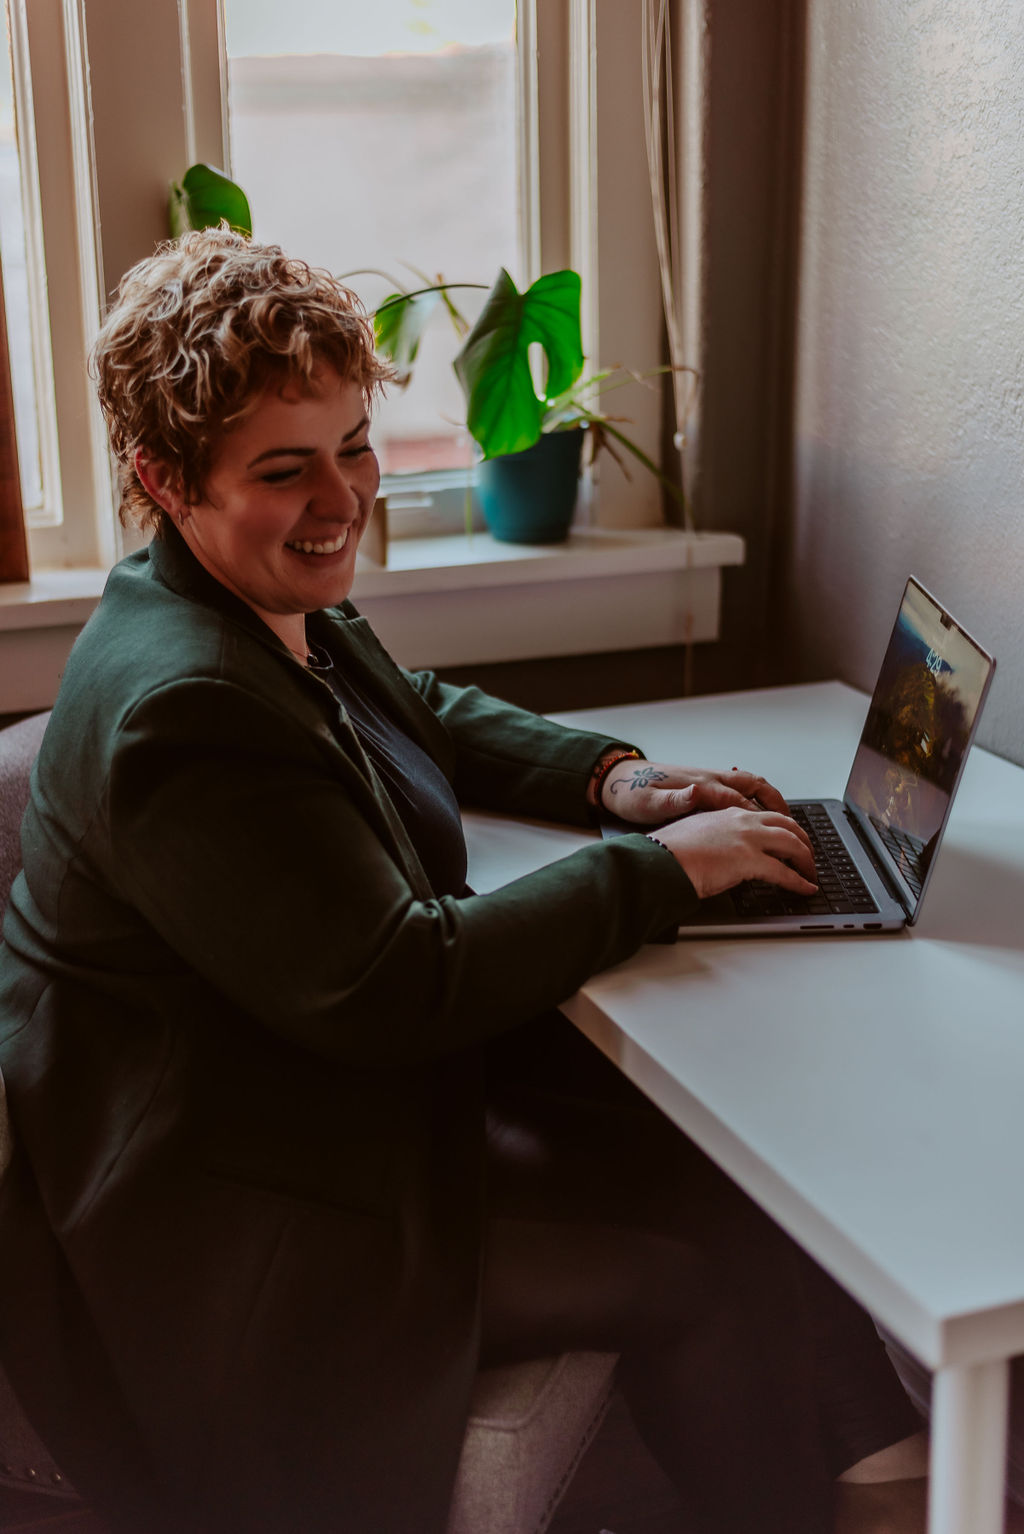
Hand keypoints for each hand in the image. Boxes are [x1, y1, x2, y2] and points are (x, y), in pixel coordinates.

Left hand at [598, 759, 789, 823]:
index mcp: (700, 787)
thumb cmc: (632, 794)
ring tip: (787, 819)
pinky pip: (739, 785)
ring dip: (771, 798)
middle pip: (755, 788)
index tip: (783, 836)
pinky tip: (760, 810)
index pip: (742, 802)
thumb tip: (694, 793)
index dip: (765, 819)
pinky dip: (756, 795)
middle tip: (796, 829)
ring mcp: (708, 779)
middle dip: (779, 806)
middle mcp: (709, 780)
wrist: (619, 778)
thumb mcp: (649, 802)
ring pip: (750, 784)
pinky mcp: (704, 783)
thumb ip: (674, 800)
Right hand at [651, 805, 817, 899]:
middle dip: (804, 842)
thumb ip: (718, 837)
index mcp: (729, 813)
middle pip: (789, 826)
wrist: (660, 859)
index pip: (768, 817)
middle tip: (808, 857)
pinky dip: (799, 882)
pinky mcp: (750, 860)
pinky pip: (785, 873)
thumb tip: (726, 851)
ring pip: (793, 845)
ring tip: (811, 873)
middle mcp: (743, 820)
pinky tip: (805, 888)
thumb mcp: (697, 833)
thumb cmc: (670, 851)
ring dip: (806, 861)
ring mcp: (749, 839)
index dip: (785, 829)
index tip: (791, 840)